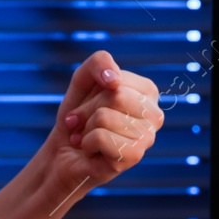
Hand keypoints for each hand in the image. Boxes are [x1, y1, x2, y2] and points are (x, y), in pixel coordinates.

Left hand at [43, 50, 164, 201]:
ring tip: (89, 138)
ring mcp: (148, 137)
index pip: (117, 78)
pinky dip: (87, 143)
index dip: (94, 91)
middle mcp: (154, 114)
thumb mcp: (84, 80)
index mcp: (148, 92)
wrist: (64, 153)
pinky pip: (100, 137)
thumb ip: (99, 63)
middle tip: (84, 123)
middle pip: (115, 96)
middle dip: (88, 110)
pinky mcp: (135, 156)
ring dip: (86, 129)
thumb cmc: (79, 116)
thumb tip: (114, 80)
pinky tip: (92, 151)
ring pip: (104, 117)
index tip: (90, 104)